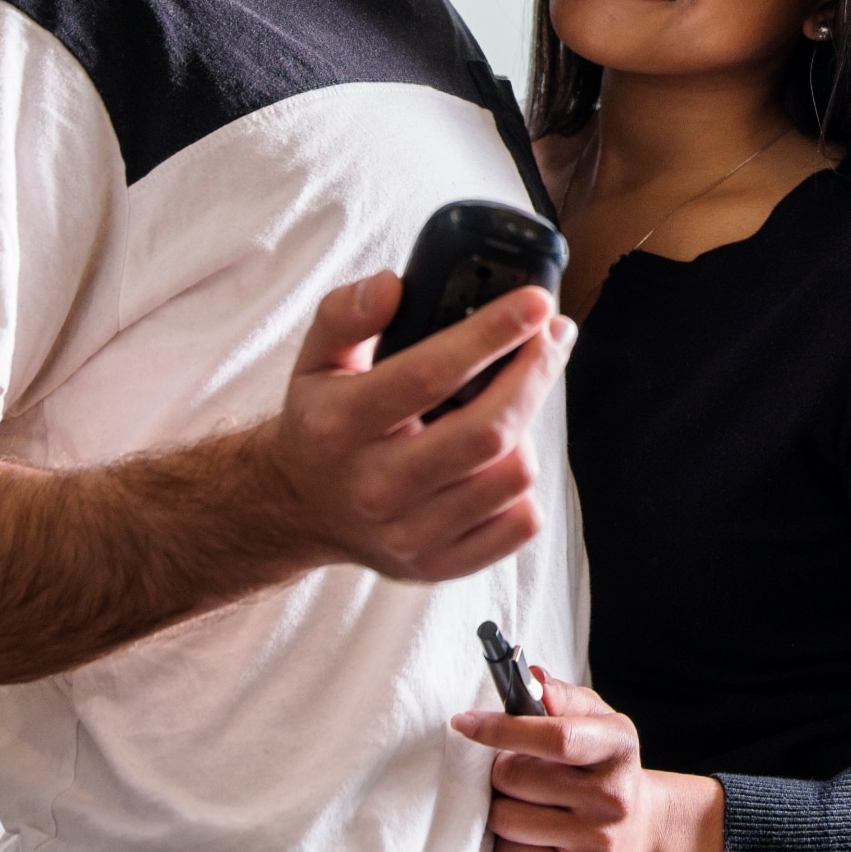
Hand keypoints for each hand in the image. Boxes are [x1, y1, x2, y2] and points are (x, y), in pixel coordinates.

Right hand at [251, 272, 573, 583]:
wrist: (299, 507)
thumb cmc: (324, 420)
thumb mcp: (317, 357)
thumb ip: (348, 313)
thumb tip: (393, 285)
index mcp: (341, 425)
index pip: (429, 374)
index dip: (492, 334)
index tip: (536, 302)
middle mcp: (374, 486)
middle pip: (488, 430)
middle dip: (536, 372)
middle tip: (551, 335)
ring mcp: (408, 535)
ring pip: (513, 476)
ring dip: (528, 428)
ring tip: (513, 400)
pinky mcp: (437, 566)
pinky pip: (519, 524)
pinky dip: (524, 486)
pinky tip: (502, 458)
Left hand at [451, 672, 723, 851]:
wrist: (643, 830)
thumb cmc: (604, 765)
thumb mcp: (596, 721)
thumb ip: (562, 697)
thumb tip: (531, 679)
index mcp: (617, 745)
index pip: (555, 737)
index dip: (502, 729)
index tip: (463, 723)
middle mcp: (613, 795)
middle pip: (517, 777)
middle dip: (498, 771)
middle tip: (509, 771)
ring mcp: (599, 841)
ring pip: (506, 820)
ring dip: (499, 808)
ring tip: (519, 803)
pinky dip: (507, 845)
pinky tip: (526, 833)